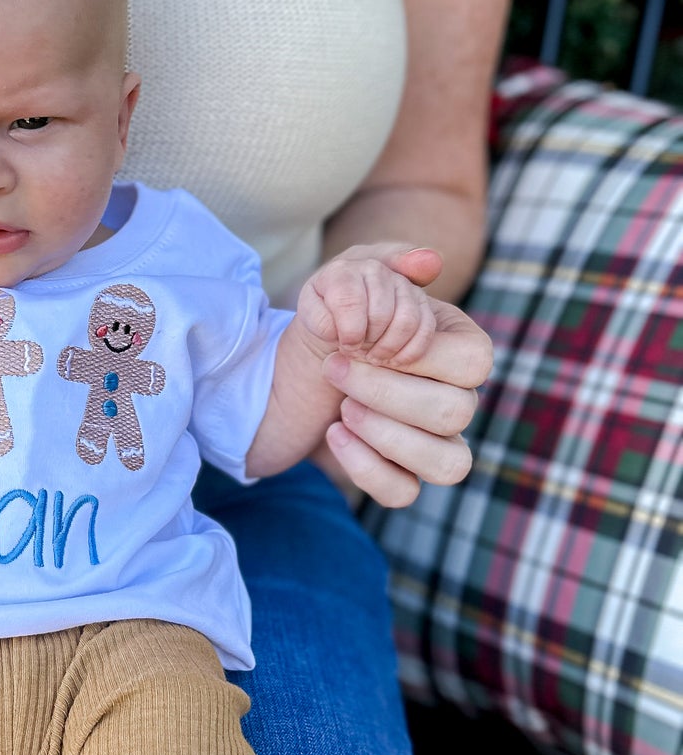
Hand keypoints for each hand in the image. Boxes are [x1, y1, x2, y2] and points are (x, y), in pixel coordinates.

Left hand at [301, 244, 492, 507]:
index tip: (368, 339)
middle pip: (458, 412)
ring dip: (387, 435)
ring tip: (343, 409)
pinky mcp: (394, 476)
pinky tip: (334, 435)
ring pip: (449, 465)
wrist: (278, 370)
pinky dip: (366, 467)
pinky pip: (404, 494)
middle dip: (389, 392)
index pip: (477, 362)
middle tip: (337, 369)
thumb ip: (382, 260)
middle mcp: (452, 398)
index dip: (421, 355)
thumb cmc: (326, 320)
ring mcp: (428, 443)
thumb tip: (428, 261)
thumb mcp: (343, 278)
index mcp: (454, 348)